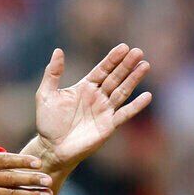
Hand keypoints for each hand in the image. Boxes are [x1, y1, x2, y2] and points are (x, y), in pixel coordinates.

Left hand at [32, 44, 151, 170]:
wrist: (51, 147)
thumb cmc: (47, 122)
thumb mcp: (46, 94)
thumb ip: (53, 73)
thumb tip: (58, 50)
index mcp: (85, 87)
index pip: (102, 69)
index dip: (112, 59)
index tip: (123, 47)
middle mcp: (97, 97)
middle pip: (115, 77)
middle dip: (126, 65)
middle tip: (138, 51)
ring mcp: (104, 111)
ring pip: (122, 92)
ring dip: (134, 79)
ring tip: (145, 65)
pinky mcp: (108, 125)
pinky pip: (124, 114)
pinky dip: (136, 106)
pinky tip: (147, 96)